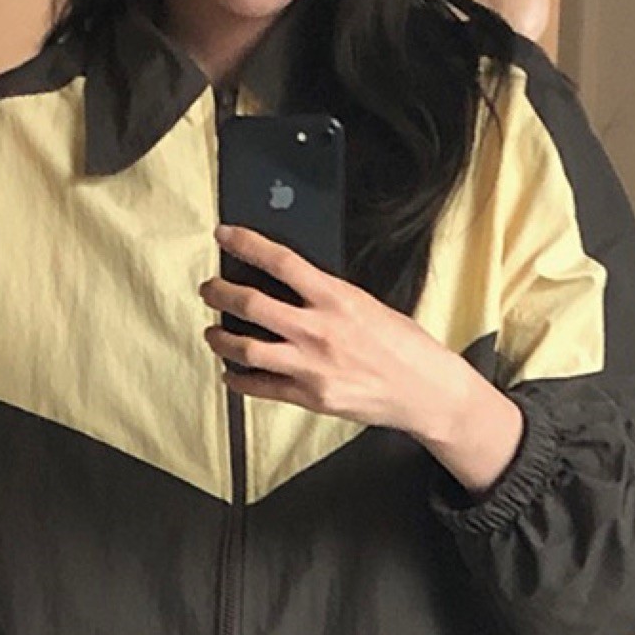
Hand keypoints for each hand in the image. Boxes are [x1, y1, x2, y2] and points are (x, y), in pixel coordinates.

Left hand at [201, 223, 524, 493]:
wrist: (424, 391)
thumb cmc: (403, 346)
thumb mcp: (367, 305)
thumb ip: (328, 297)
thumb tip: (293, 286)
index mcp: (335, 298)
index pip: (280, 261)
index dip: (246, 245)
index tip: (224, 237)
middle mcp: (318, 330)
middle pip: (252, 304)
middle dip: (221, 294)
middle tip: (210, 290)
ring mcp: (311, 366)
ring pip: (247, 348)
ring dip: (221, 339)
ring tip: (212, 333)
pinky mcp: (310, 397)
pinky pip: (262, 387)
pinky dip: (239, 380)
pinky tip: (230, 374)